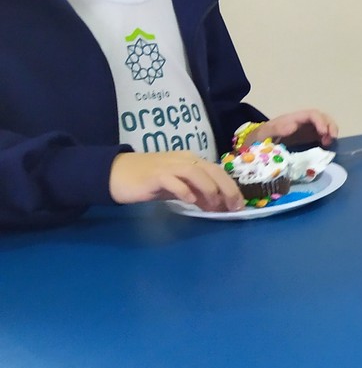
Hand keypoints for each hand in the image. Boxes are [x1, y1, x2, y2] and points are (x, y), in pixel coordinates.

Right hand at [109, 151, 244, 211]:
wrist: (115, 173)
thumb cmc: (148, 180)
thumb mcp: (177, 187)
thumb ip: (196, 192)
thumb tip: (215, 204)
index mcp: (190, 161)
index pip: (217, 171)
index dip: (231, 187)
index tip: (239, 204)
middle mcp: (182, 160)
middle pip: (211, 170)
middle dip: (227, 189)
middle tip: (233, 207)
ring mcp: (168, 166)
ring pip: (195, 172)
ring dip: (209, 189)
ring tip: (214, 206)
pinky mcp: (153, 175)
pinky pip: (172, 180)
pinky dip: (184, 190)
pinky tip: (190, 201)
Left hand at [251, 110, 337, 147]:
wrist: (258, 143)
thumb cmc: (261, 138)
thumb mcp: (264, 133)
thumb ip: (276, 129)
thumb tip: (293, 126)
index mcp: (293, 118)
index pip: (312, 114)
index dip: (320, 121)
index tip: (323, 133)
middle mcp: (302, 121)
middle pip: (322, 117)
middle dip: (330, 126)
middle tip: (332, 138)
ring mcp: (306, 129)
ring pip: (325, 125)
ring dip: (330, 132)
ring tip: (328, 143)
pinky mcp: (308, 137)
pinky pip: (322, 134)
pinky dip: (328, 139)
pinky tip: (325, 146)